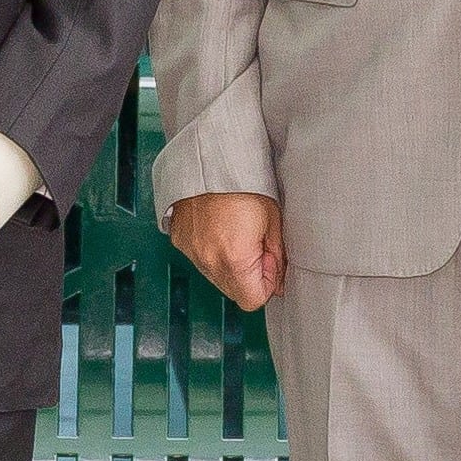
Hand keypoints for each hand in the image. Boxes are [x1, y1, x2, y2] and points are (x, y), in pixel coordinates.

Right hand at [170, 191, 284, 311]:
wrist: (211, 160)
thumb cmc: (245, 185)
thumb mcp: (273, 220)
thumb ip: (278, 258)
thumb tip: (279, 282)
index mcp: (235, 259)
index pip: (253, 300)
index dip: (267, 284)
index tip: (270, 260)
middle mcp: (209, 261)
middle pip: (234, 292)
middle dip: (249, 277)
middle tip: (256, 245)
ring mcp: (192, 252)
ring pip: (216, 277)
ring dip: (231, 266)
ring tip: (237, 234)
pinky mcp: (180, 241)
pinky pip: (200, 260)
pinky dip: (213, 253)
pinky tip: (220, 230)